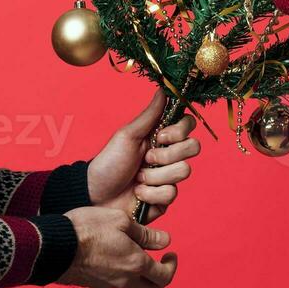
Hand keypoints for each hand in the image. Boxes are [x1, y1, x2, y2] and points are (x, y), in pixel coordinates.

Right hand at [58, 206, 177, 287]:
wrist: (53, 246)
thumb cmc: (88, 229)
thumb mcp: (121, 222)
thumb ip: (146, 234)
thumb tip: (164, 242)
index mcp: (135, 264)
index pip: (164, 276)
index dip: (172, 266)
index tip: (170, 254)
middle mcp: (124, 280)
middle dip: (161, 276)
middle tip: (160, 261)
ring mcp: (107, 284)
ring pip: (131, 284)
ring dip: (138, 271)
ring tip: (131, 250)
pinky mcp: (92, 284)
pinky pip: (112, 281)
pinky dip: (119, 270)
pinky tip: (111, 253)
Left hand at [86, 86, 200, 223]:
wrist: (95, 194)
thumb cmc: (109, 162)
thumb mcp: (128, 135)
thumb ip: (150, 114)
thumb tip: (163, 88)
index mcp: (162, 138)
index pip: (189, 126)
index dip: (179, 131)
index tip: (160, 136)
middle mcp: (169, 157)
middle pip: (193, 148)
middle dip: (166, 155)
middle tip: (145, 159)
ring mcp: (169, 178)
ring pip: (183, 171)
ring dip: (154, 176)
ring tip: (137, 179)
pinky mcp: (165, 199)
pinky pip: (171, 194)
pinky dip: (150, 194)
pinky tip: (137, 194)